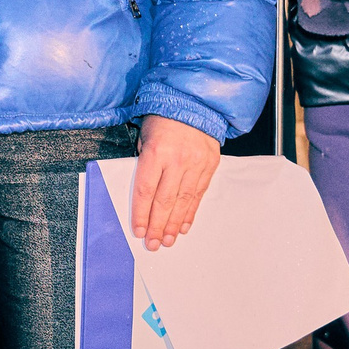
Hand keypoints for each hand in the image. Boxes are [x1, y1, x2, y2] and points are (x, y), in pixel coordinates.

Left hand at [131, 115, 219, 248]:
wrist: (195, 104)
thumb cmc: (163, 119)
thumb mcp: (145, 136)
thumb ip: (145, 164)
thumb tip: (144, 194)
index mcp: (156, 152)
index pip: (145, 190)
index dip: (141, 213)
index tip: (138, 230)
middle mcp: (177, 160)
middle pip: (164, 201)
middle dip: (157, 226)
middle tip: (153, 244)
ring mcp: (196, 164)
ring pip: (183, 201)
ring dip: (175, 224)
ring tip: (168, 240)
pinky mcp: (210, 166)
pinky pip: (198, 194)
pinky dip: (190, 212)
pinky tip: (184, 226)